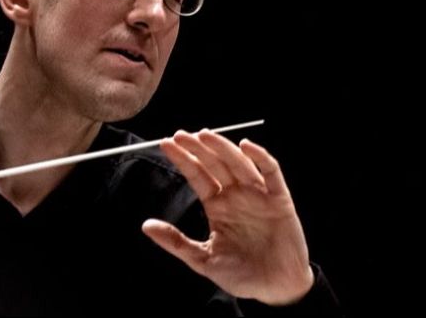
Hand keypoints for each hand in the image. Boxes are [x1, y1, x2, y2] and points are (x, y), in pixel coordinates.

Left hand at [142, 130, 313, 304]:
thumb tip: (146, 226)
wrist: (275, 290)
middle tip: (181, 135)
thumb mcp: (203, 259)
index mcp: (217, 206)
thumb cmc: (241, 275)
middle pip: (215, 164)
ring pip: (238, 163)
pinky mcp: (279, 200)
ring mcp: (257, 196)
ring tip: (205, 135)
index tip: (166, 144)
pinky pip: (271, 174)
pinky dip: (260, 158)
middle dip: (198, 148)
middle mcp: (236, 196)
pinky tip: (246, 146)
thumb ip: (176, 242)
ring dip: (223, 148)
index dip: (183, 159)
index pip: (197, 175)